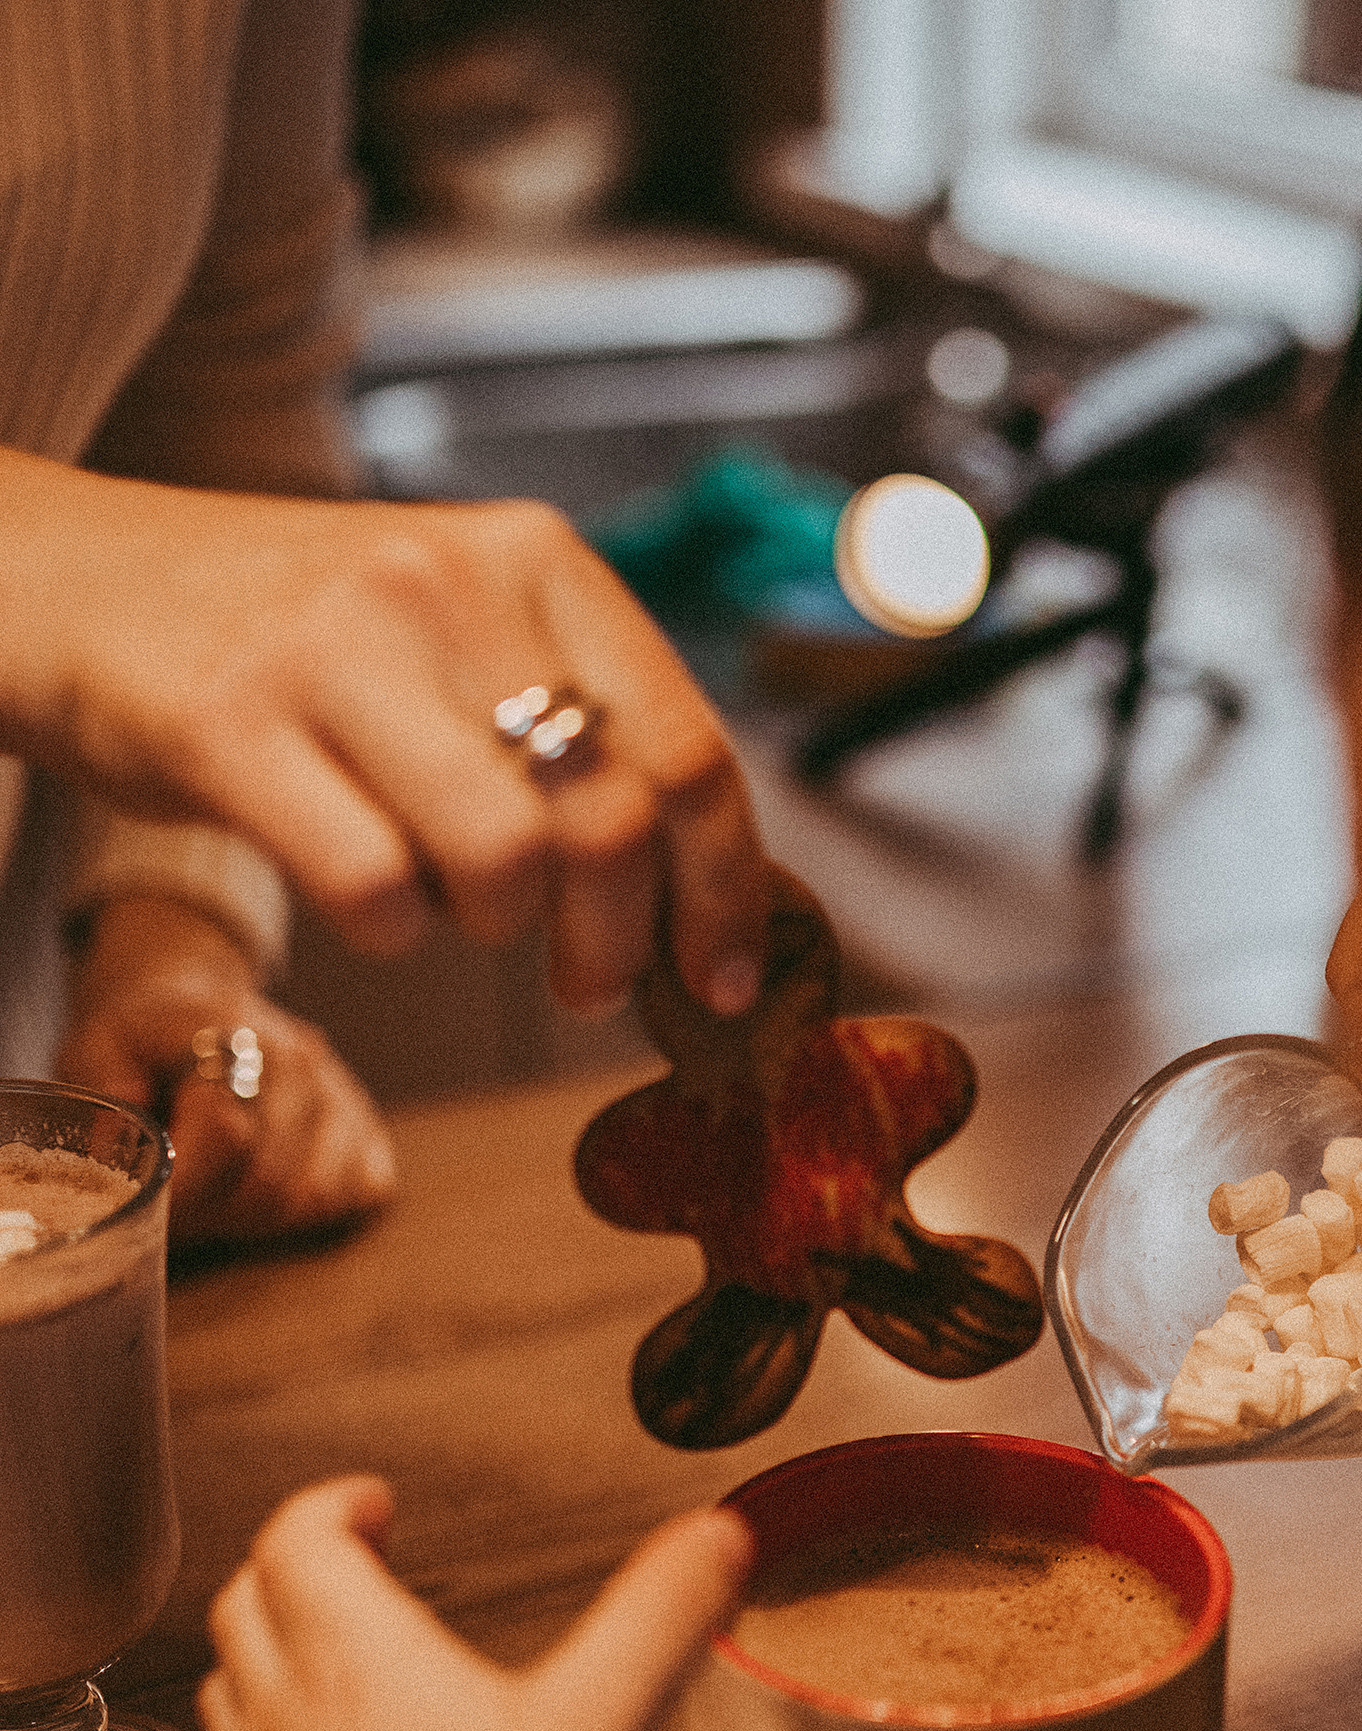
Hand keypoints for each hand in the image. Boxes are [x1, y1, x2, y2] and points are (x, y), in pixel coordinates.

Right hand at [0, 452, 773, 1017]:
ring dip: (497, 934)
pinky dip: (390, 935)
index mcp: (536, 560)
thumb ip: (581, 733)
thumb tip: (704, 900)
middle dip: (615, 944)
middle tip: (582, 981)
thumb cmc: (301, 641)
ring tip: (455, 913)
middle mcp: (448, 584)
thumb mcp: (464, 636)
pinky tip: (367, 902)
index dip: (724, 894)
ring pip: (506, 863)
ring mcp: (338, 647)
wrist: (78, 578)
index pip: (690, 752)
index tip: (715, 978)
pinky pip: (375, 888)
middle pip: (612, 826)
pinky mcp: (232, 722)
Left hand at [58, 897, 396, 1242]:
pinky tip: (268, 1192)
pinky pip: (360, 1193)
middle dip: (215, 1213)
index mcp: (233, 1038)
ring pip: (313, 1196)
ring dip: (257, 1216)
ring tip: (215, 1199)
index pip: (228, 1135)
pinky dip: (312, 1209)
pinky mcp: (368, 1128)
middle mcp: (301, 1064)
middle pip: (272, 1179)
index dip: (185, 1186)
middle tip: (174, 1211)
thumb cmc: (141, 1038)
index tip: (149, 1204)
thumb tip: (124, 1120)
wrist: (194, 1000)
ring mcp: (341, 1097)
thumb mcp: (98, 1043)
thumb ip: (104, 1079)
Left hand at [200, 1478, 754, 1730]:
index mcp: (353, 1655)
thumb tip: (716, 1538)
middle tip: (359, 1557)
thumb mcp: (604, 1721)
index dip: (333, 1504)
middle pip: (250, 1598)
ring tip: (339, 1642)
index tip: (377, 1504)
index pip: (295, 1538)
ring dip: (273, 1637)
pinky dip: (278, 1723)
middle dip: (300, 1560)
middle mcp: (291, 1712)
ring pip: (234, 1677)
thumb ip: (664, 1617)